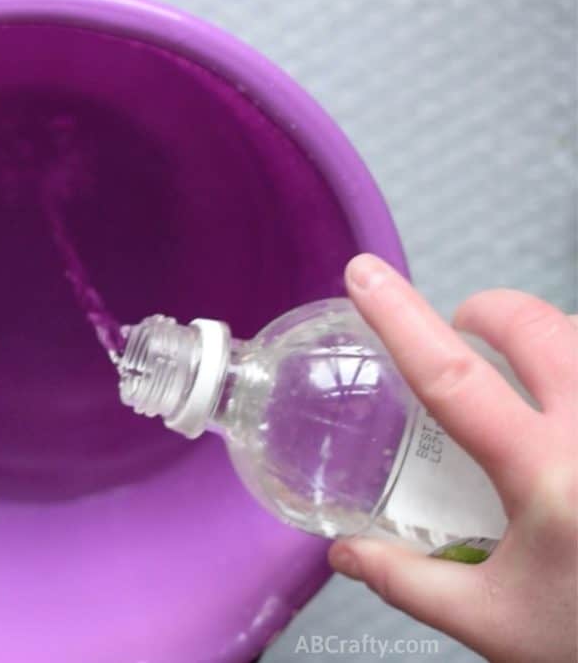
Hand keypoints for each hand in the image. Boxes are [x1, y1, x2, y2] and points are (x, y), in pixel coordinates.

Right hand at [326, 253, 576, 662]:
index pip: (453, 377)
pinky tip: (566, 408)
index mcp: (544, 474)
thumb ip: (408, 580)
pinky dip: (576, 369)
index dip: (400, 318)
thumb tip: (343, 554)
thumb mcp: (493, 622)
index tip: (365, 274)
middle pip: (537, 327)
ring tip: (523, 372)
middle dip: (487, 311)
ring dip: (546, 337)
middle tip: (461, 328)